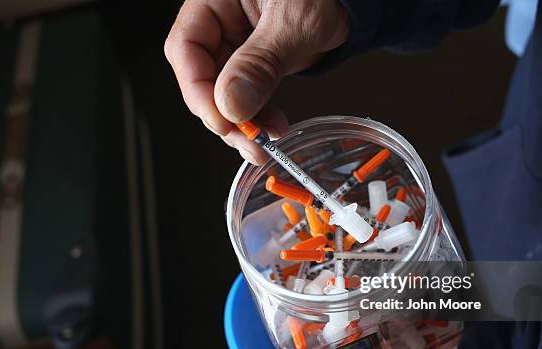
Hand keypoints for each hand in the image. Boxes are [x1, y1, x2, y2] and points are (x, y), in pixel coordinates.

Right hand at [164, 0, 349, 163]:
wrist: (356, 1)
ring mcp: (236, 43)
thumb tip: (231, 105)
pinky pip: (246, 93)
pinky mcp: (255, 60)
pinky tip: (272, 127)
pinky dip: (257, 115)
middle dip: (224, 115)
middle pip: (201, 75)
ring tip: (264, 142)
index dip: (198, 89)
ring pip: (223, 92)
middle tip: (247, 141)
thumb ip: (260, 62)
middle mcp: (220, 21)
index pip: (186, 48)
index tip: (222, 121)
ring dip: (242, 122)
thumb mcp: (292, 23)